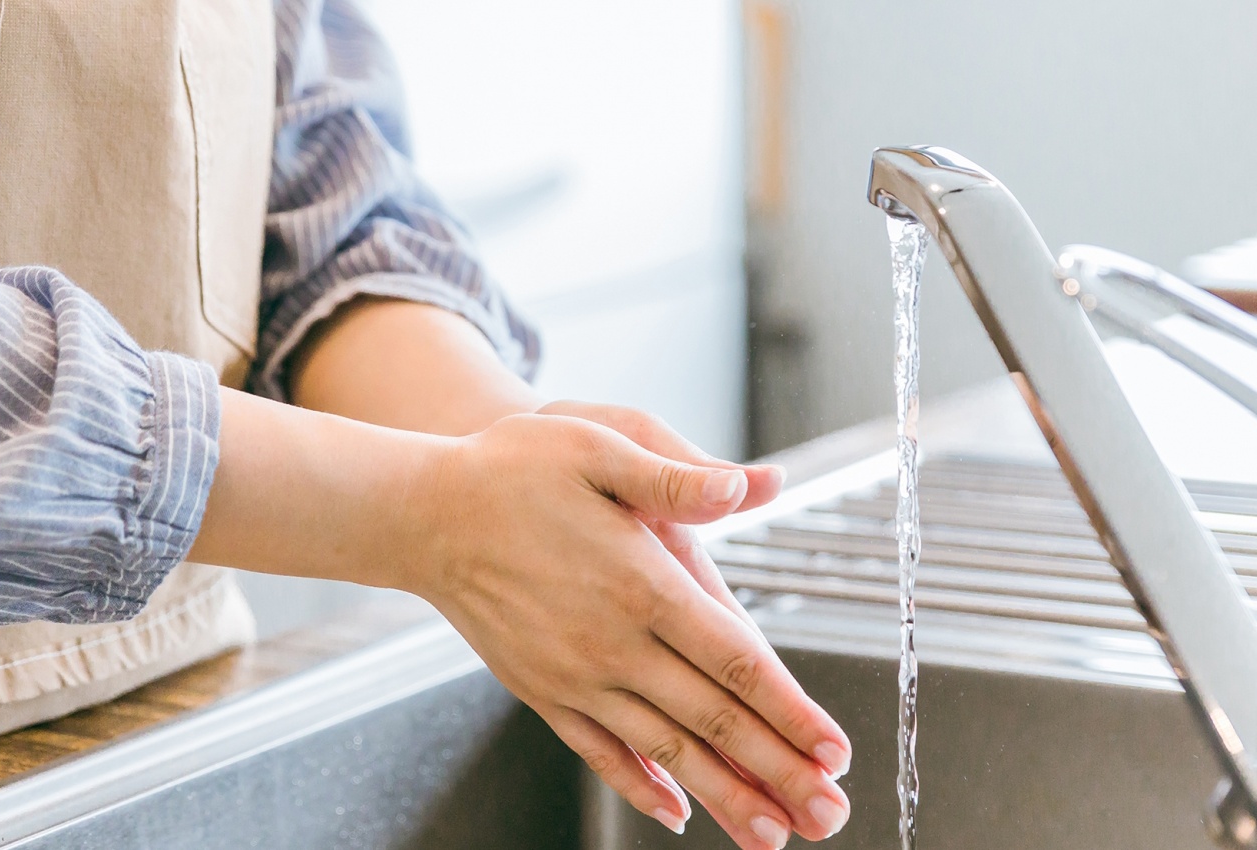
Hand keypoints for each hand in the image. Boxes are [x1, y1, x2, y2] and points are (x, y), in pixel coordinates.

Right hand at [411, 412, 850, 848]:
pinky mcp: (542, 691)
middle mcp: (610, 644)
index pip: (732, 660)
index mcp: (639, 584)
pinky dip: (641, 787)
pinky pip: (600, 752)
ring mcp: (574, 677)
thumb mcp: (597, 444)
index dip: (788, 709)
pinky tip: (677, 813)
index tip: (835, 749)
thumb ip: (675, 476)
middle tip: (831, 813)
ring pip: (664, 751)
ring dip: (726, 796)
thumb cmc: (512, 468)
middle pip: (710, 721)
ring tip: (775, 835)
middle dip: (779, 771)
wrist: (421, 513)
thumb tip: (749, 484)